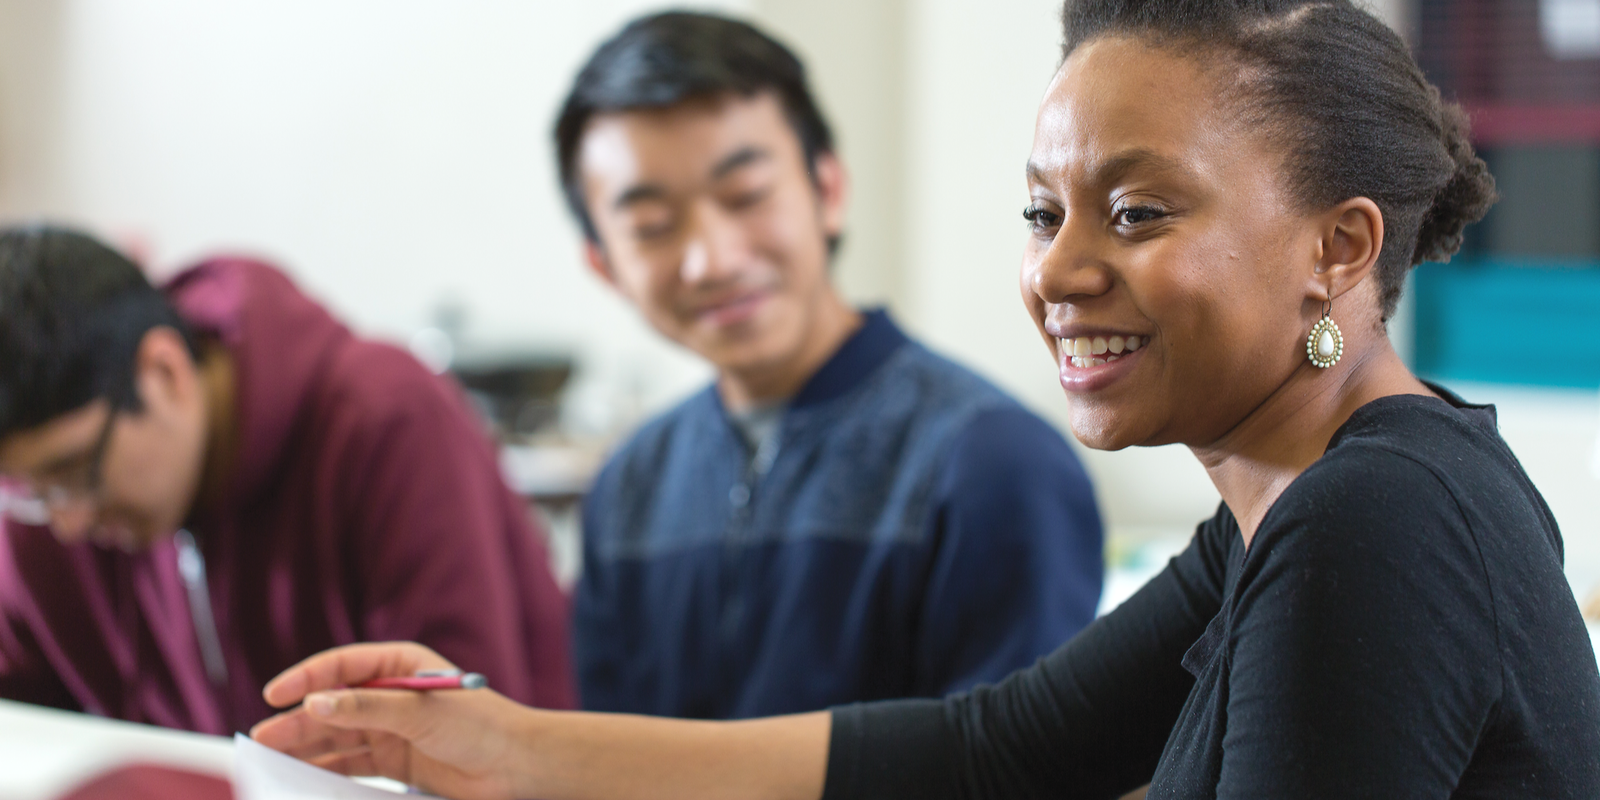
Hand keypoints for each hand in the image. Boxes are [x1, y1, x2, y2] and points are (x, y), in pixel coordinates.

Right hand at [250, 642, 537, 799]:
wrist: (515, 765)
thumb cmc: (478, 725)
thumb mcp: (420, 711)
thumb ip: (367, 708)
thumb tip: (315, 703)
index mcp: (399, 665)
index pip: (341, 666)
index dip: (305, 678)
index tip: (274, 694)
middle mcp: (390, 694)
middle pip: (332, 704)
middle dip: (296, 719)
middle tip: (261, 739)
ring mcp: (391, 728)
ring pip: (336, 735)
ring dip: (304, 745)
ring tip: (269, 758)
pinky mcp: (394, 759)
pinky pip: (350, 761)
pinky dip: (325, 768)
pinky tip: (300, 775)